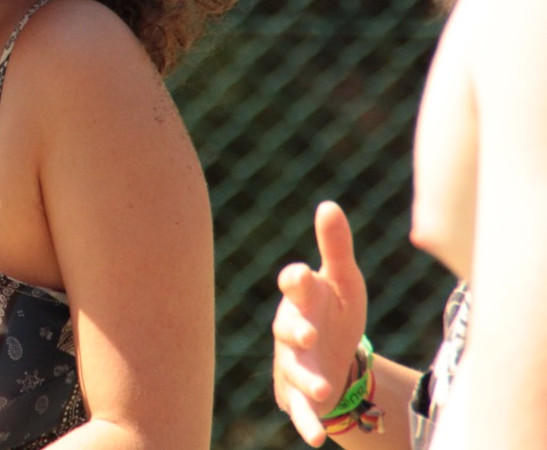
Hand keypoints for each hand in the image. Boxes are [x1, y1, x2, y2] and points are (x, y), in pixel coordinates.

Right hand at [272, 200, 367, 445]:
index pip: (293, 283)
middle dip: (294, 331)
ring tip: (324, 388)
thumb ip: (335, 245)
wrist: (336, 354)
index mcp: (302, 296)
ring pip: (291, 368)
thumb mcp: (344, 278)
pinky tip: (317, 438)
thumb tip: (329, 204)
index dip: (295, 279)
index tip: (300, 274)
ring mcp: (291, 361)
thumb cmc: (336, 308)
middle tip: (306, 334)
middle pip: (286, 327)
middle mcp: (290, 327)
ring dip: (305, 378)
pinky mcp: (298, 392)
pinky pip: (298, 408)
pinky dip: (306, 422)